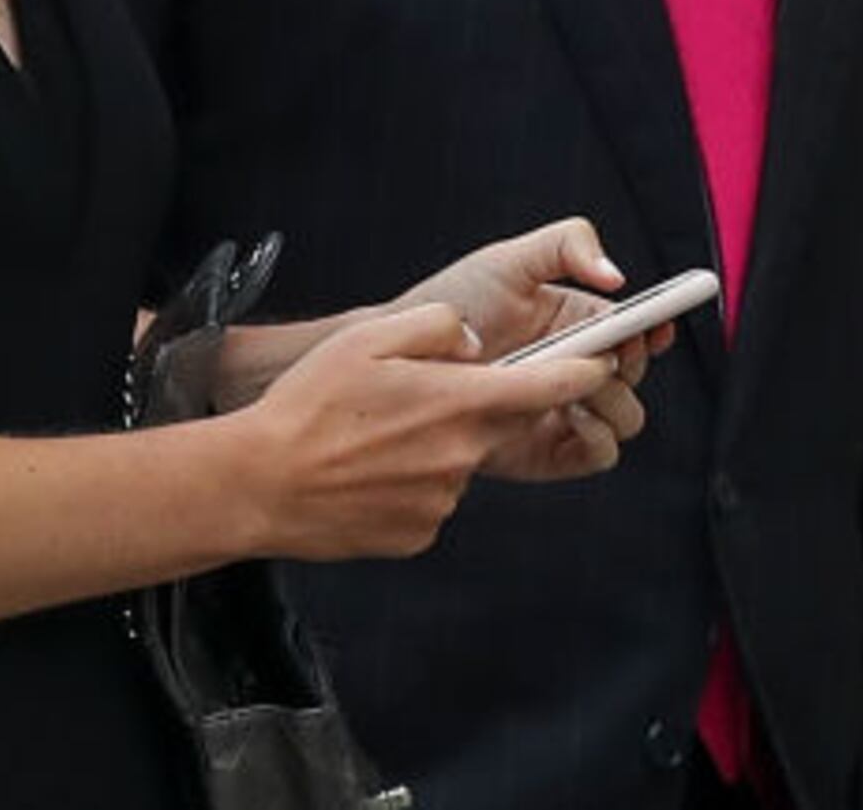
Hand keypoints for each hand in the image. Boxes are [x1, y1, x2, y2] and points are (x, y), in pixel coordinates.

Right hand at [233, 303, 616, 559]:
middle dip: (459, 408)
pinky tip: (362, 475)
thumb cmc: (309, 405)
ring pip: (454, 462)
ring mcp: (443, 502)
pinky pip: (428, 501)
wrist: (259, 484)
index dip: (584, 372)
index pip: (549, 385)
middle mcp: (464, 456)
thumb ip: (438, 326)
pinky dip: (405, 486)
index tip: (603, 365)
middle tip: (397, 401)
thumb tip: (473, 344)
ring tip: (364, 441)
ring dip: (427, 449)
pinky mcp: (419, 534)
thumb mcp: (372, 337)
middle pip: (489, 424)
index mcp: (460, 402)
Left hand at [395, 217, 672, 485]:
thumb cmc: (454, 303)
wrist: (404, 360)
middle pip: (637, 375)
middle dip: (629, 363)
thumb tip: (617, 279)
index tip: (653, 324)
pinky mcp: (549, 452)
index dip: (655, 327)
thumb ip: (567, 244)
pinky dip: (598, 437)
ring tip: (573, 386)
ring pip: (627, 417)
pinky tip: (568, 413)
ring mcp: (567, 412)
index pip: (638, 329)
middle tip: (600, 354)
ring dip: (614, 401)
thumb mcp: (509, 259)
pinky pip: (598, 455)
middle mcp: (578, 368)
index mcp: (580, 322)